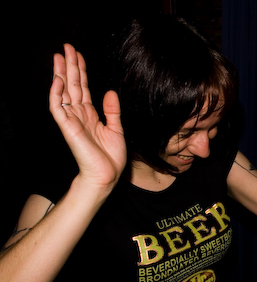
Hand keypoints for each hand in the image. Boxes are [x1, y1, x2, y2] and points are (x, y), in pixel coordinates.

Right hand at [49, 44, 125, 193]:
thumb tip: (109, 91)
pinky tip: (58, 79)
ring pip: (63, 92)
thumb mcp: (116, 129)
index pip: (83, 87)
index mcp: (90, 114)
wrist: (107, 175)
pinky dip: (56, 93)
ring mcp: (72, 120)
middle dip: (69, 65)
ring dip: (61, 73)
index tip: (78, 54)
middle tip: (66, 46)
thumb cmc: (111, 157)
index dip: (81, 70)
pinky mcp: (67, 127)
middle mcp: (79, 114)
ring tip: (59, 56)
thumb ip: (112, 110)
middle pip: (72, 85)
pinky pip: (58, 108)